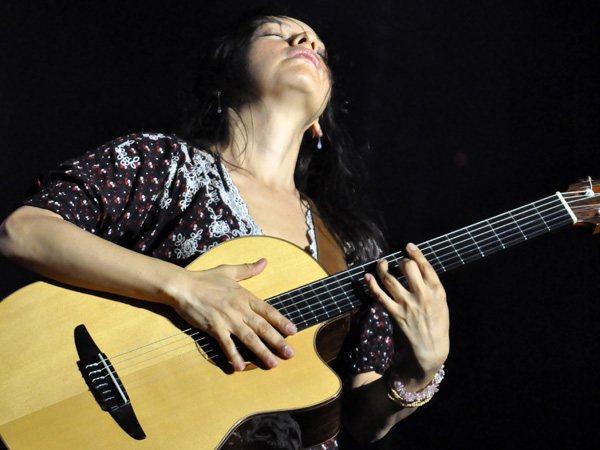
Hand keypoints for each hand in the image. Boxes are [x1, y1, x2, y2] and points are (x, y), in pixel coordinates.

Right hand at [169, 258, 296, 370]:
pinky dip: (234, 356)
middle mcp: (239, 309)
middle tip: (290, 353)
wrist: (182, 286)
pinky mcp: (214, 328)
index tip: (293, 331)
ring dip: (262, 351)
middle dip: (278, 341)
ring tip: (273, 363)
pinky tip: (241, 367)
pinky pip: (226, 344)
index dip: (281, 321)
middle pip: (263, 327)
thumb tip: (264, 262)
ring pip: (249, 338)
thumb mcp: (229, 271)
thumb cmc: (205, 278)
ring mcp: (227, 319)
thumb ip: (248, 269)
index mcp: (245, 296)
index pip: (268, 310)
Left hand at [364, 243, 448, 378]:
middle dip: (400, 261)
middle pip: (407, 267)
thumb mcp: (441, 302)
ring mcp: (407, 304)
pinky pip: (380, 295)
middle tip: (398, 263)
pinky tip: (367, 276)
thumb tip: (417, 267)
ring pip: (390, 279)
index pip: (425, 265)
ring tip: (382, 263)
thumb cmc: (437, 322)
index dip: (415, 253)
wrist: (431, 347)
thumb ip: (431, 285)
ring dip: (383, 268)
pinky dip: (371, 284)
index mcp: (437, 290)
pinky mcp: (395, 313)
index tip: (408, 246)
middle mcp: (422, 295)